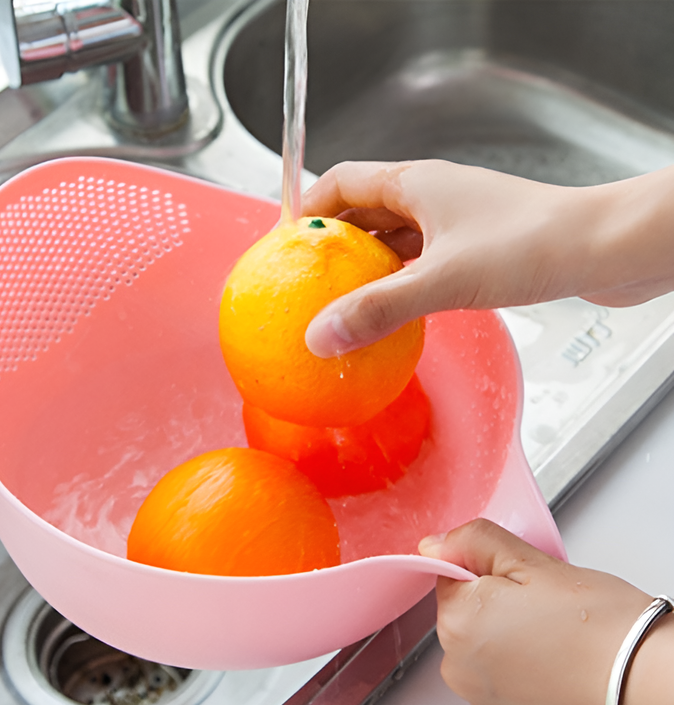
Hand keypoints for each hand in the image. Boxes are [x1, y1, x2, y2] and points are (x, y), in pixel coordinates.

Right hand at [302, 160, 673, 356]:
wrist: (605, 249)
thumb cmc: (531, 246)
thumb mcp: (442, 280)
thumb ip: (378, 309)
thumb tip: (321, 336)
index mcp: (416, 184)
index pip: (342, 183)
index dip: (308, 209)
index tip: (285, 245)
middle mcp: (432, 196)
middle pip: (364, 212)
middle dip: (334, 245)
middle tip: (307, 282)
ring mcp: (454, 222)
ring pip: (394, 241)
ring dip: (367, 269)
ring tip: (340, 303)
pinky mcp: (475, 248)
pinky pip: (421, 262)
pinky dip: (399, 284)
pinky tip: (392, 313)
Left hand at [418, 519, 673, 704]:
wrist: (651, 694)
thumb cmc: (602, 631)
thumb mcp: (532, 562)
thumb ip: (474, 543)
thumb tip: (434, 544)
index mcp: (456, 623)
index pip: (453, 577)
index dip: (491, 571)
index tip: (523, 580)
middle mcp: (460, 670)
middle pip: (468, 617)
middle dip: (500, 607)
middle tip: (548, 609)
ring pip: (487, 654)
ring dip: (512, 644)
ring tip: (561, 642)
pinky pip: (508, 690)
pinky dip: (528, 679)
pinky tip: (562, 671)